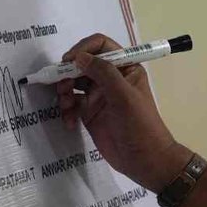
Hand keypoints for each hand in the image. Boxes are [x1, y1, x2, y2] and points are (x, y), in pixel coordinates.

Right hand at [56, 33, 193, 192]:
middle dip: (68, 72)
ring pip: (73, 83)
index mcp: (125, 67)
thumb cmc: (140, 125)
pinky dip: (66, 111)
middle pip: (82, 64)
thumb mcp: (124, 96)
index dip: (83, 48)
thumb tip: (79, 57)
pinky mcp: (89, 114)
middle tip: (62, 85)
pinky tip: (69, 122)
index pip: (101, 45)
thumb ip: (103, 72)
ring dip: (64, 92)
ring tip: (66, 106)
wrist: (145, 160)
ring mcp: (98, 96)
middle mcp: (110, 78)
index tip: (69, 60)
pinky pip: (71, 105)